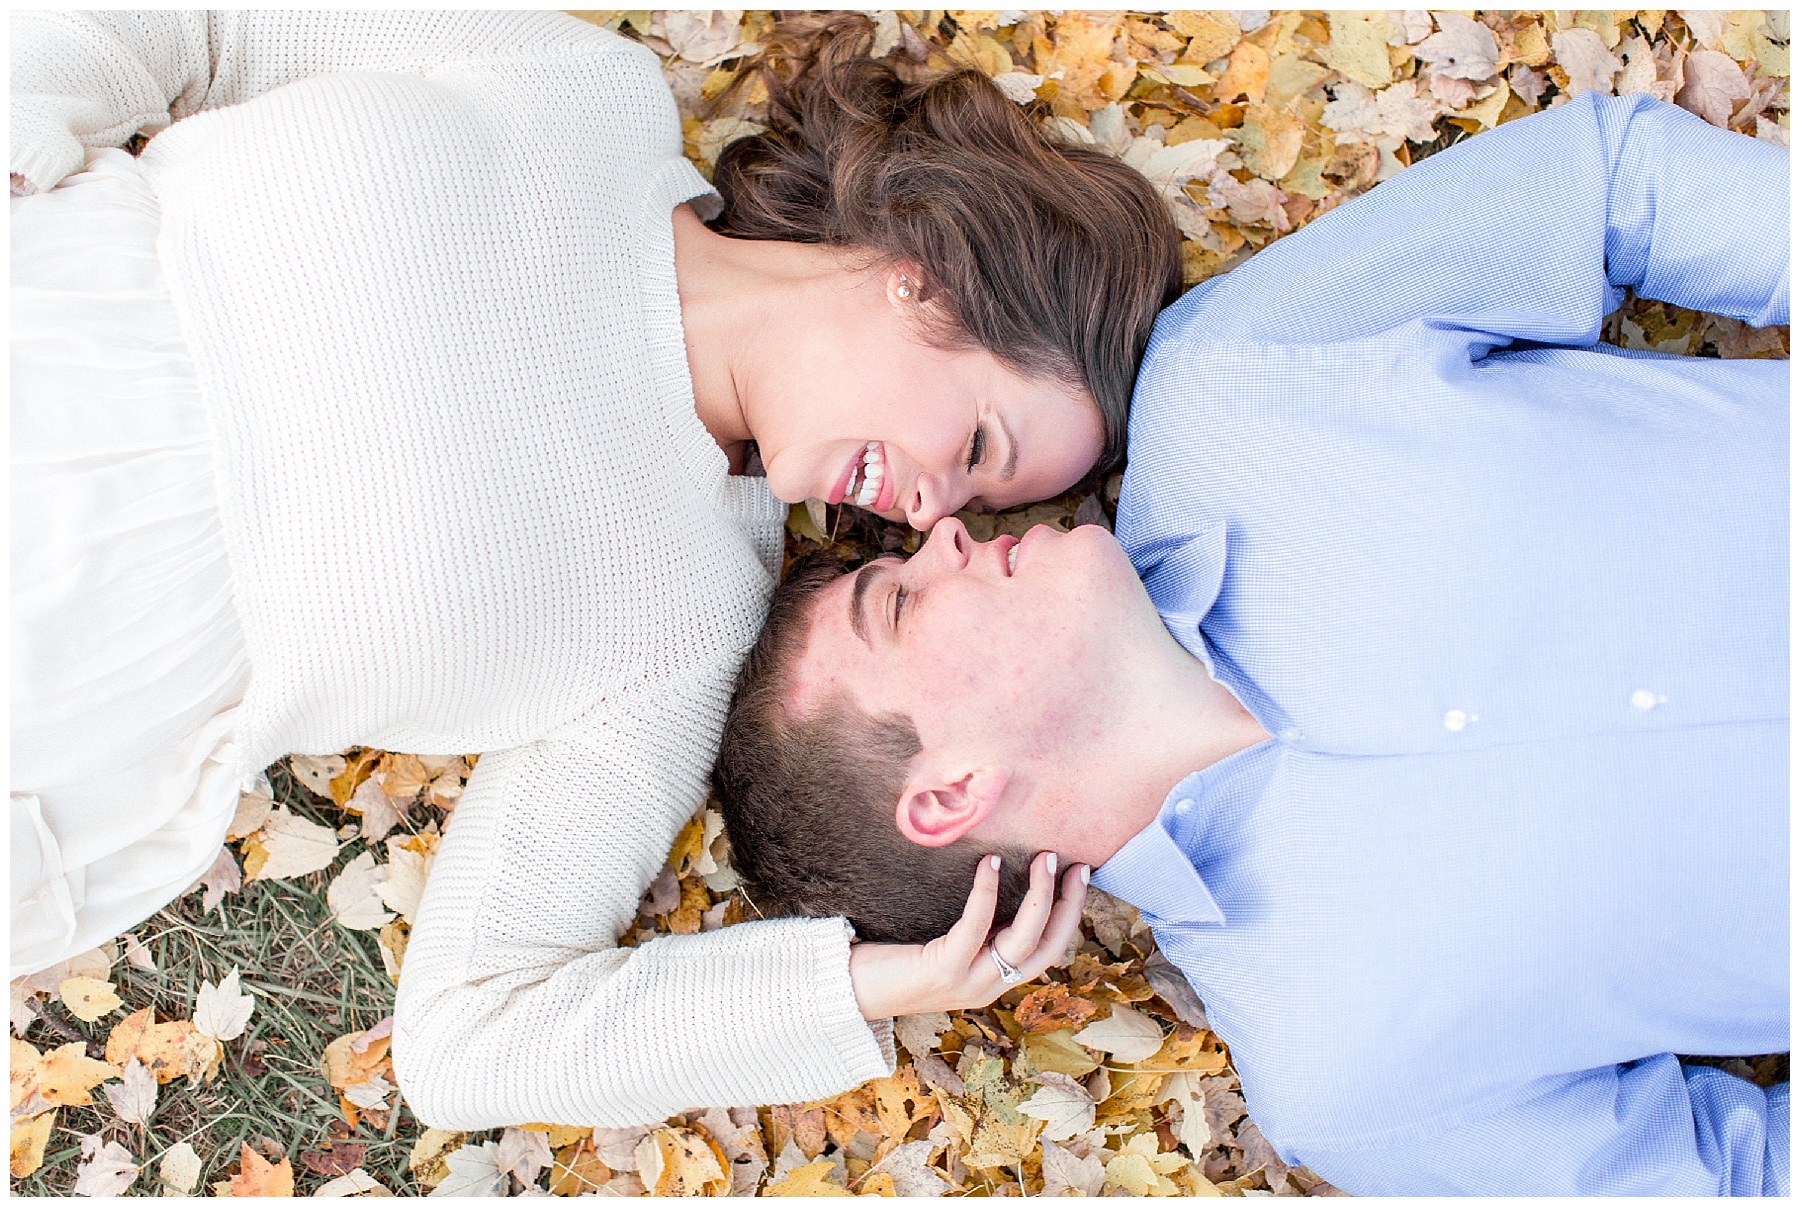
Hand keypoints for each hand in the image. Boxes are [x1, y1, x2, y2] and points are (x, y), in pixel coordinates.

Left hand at [847, 851, 1088, 1020]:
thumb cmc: (894, 962)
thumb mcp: (948, 949)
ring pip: (1022, 941)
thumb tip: (1000, 881)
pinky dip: (986, 893)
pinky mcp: (944, 971)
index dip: (1069, 916)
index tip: (1079, 877)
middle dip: (1068, 907)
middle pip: (1047, 948)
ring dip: (1040, 898)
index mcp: (994, 981)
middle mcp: (989, 988)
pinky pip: (975, 927)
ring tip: (1044, 860)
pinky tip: (989, 864)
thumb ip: (977, 931)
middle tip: (1076, 866)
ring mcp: (969, 984)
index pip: (1048, 951)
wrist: (851, 993)